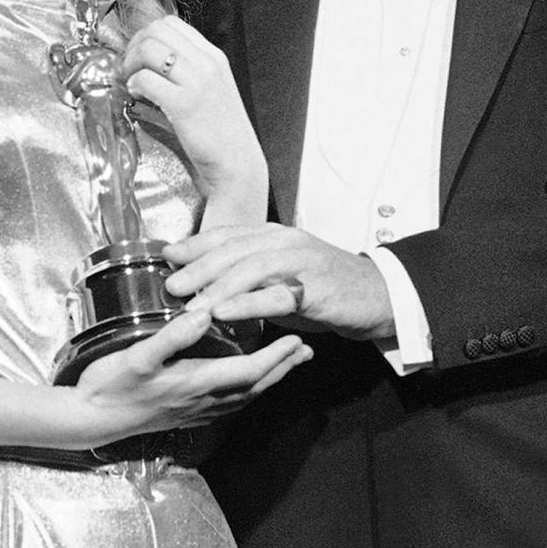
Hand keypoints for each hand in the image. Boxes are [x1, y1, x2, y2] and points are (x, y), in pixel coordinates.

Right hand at [74, 306, 311, 436]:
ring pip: (244, 398)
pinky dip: (248, 391)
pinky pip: (229, 405)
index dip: (276, 358)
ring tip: (286, 365)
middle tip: (305, 352)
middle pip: (255, 387)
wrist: (89, 419)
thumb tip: (204, 315)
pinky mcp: (186, 415)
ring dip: (269, 380)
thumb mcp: (137, 356)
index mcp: (195, 382)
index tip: (296, 342)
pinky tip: (247, 383)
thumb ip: (172, 336)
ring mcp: (195, 411)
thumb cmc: (110, 385)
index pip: (248, 371)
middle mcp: (202, 401)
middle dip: (282, 369)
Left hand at [121, 17, 266, 220]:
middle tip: (129, 68)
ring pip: (149, 48)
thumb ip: (189, 70)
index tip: (140, 55)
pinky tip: (136, 95)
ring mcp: (197, 82)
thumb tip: (150, 59)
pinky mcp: (184, 104)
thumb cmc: (220, 131)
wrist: (237, 162)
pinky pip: (145, 79)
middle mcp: (207, 63)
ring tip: (131, 82)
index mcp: (213, 56)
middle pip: (156, 30)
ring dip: (131, 63)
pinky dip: (133, 84)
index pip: (171, 23)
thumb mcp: (211, 89)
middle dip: (134, 46)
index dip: (146, 35)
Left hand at [164, 225, 394, 341]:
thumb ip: (249, 279)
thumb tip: (206, 290)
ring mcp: (302, 263)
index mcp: (275, 236)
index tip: (168, 255)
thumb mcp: (282, 277)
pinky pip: (276, 295)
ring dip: (217, 287)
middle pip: (234, 249)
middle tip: (171, 284)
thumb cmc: (326, 289)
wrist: (378, 296)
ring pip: (251, 269)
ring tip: (191, 304)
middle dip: (198, 266)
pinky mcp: (316, 289)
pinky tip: (224, 313)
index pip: (228, 234)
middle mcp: (286, 243)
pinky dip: (247, 304)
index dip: (196, 244)